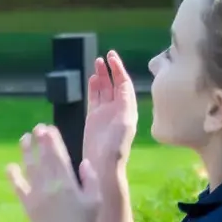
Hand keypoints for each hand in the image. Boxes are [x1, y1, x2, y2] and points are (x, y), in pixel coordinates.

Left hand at [8, 124, 100, 221]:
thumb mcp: (97, 201)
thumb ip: (92, 179)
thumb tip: (84, 162)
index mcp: (68, 183)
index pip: (58, 156)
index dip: (53, 141)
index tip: (49, 128)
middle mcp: (50, 187)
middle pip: (42, 159)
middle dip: (39, 142)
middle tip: (37, 128)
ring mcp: (37, 197)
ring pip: (30, 169)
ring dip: (26, 153)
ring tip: (24, 139)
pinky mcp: (29, 208)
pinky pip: (19, 189)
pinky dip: (14, 177)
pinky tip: (10, 167)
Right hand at [81, 50, 137, 190]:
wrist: (103, 164)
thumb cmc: (116, 147)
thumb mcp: (125, 122)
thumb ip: (125, 103)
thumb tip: (124, 85)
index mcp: (128, 108)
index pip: (125, 84)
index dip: (119, 69)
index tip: (112, 57)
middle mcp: (118, 109)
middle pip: (115, 84)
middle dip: (110, 70)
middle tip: (104, 56)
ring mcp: (105, 113)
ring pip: (104, 89)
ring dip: (101, 76)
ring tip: (97, 63)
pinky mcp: (93, 118)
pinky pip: (94, 98)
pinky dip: (94, 88)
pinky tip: (92, 78)